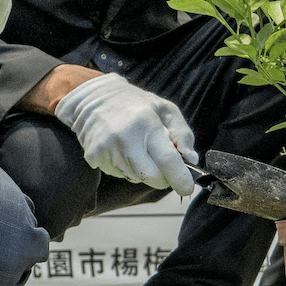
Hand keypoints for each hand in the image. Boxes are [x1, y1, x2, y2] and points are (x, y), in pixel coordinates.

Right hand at [52, 72, 197, 193]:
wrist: (93, 97)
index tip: (187, 187)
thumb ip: (183, 134)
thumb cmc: (135, 104)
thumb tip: (191, 160)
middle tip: (164, 165)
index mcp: (145, 122)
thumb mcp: (165, 109)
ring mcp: (106, 148)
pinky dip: (126, 168)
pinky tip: (122, 150)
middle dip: (163, 177)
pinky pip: (120, 175)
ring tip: (138, 149)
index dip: (180, 178)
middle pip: (152, 177)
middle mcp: (124, 137)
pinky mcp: (93, 157)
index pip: (167, 160)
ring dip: (143, 171)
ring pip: (136, 178)